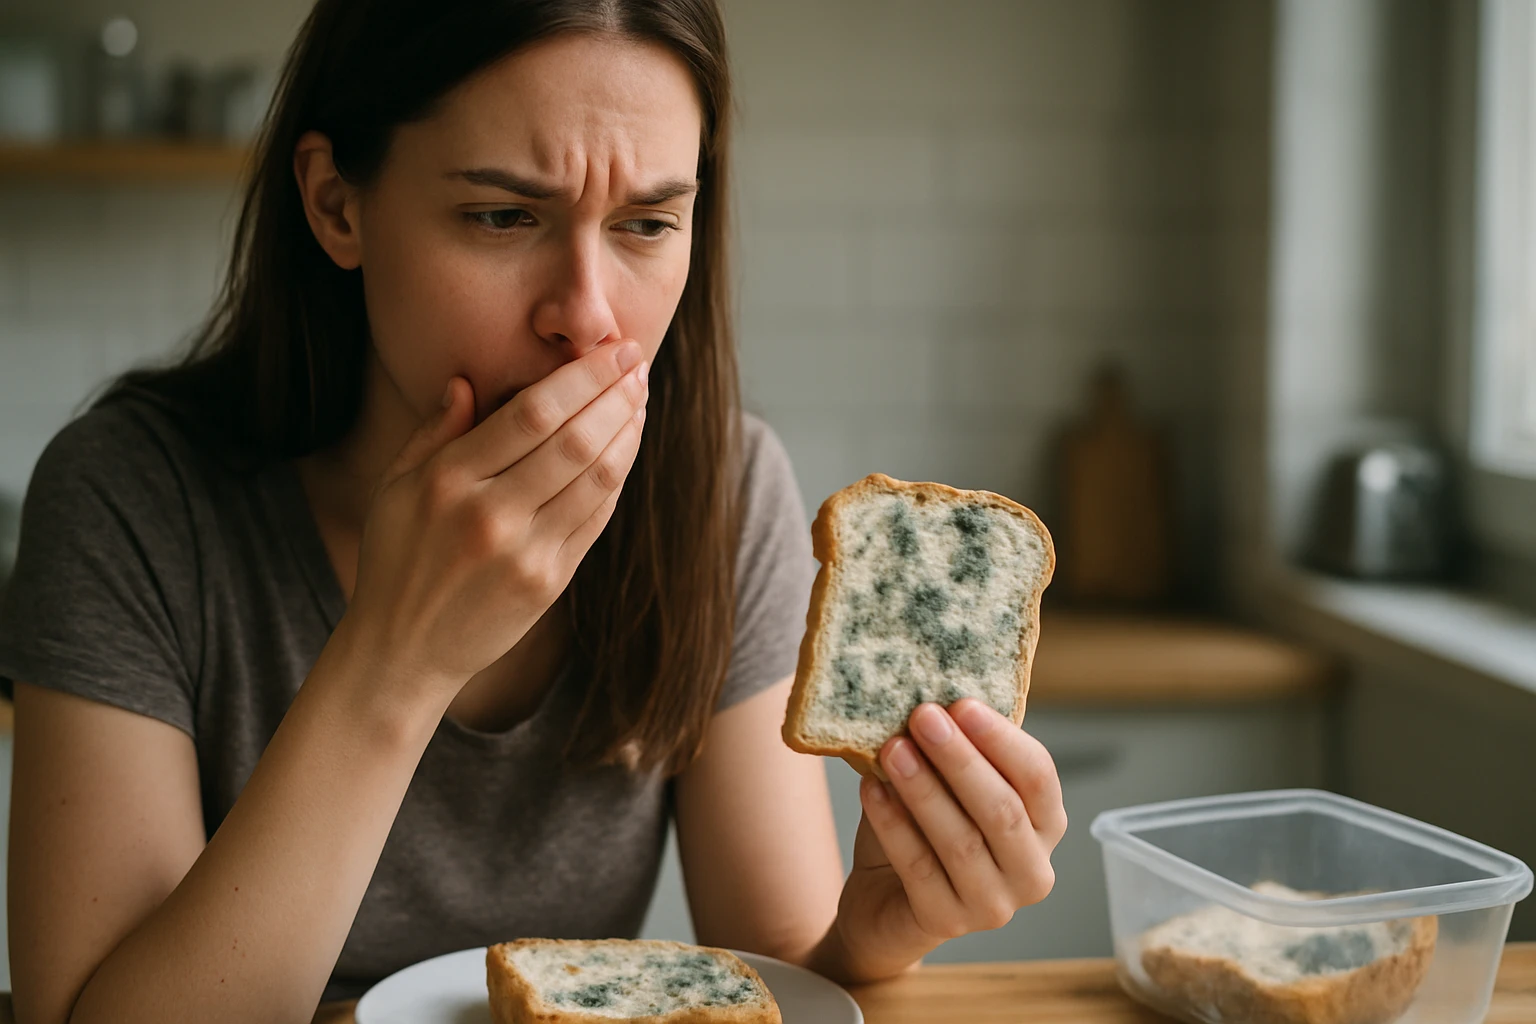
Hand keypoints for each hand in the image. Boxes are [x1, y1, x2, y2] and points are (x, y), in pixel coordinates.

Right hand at [341, 340, 649, 706]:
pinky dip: (617, 478)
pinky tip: (626, 448)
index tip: (613, 349)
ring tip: (639, 398)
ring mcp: (524, 554)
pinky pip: (596, 519)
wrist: (403, 651)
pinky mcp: (549, 584)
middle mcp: (489, 515)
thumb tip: (467, 381)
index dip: (582, 376)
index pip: (532, 413)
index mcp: (448, 481)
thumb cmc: (397, 558)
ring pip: (596, 478)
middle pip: (574, 440)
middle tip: (637, 363)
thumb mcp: (395, 487)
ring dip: (627, 432)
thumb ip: (435, 432)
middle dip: (615, 395)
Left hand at [831, 698, 1066, 977]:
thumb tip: (930, 695)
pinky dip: (894, 825)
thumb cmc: (924, 829)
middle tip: (923, 716)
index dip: (1001, 739)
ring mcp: (994, 905)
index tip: (961, 703)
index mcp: (1044, 824)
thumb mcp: (947, 783)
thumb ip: (952, 749)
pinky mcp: (947, 923)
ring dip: (924, 789)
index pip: (1038, 777)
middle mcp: (1031, 870)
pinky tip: (871, 790)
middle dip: (960, 759)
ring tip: (892, 748)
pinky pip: (919, 868)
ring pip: (961, 841)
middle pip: (1002, 809)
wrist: (885, 899)